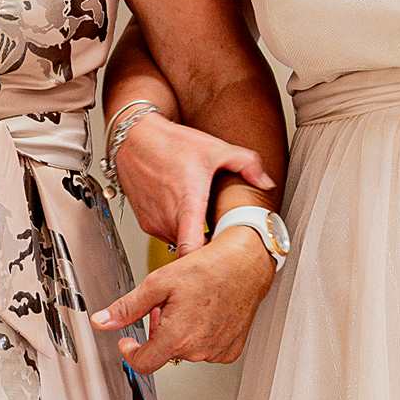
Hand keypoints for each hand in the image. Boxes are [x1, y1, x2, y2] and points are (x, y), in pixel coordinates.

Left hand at [90, 226, 276, 372]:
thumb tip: (102, 321)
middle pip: (165, 352)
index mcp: (177, 336)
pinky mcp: (231, 349)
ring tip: (189, 306)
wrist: (246, 264)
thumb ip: (128, 307)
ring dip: (181, 334)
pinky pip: (207, 350)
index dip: (131, 353)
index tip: (128, 343)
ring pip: (186, 350)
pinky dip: (202, 336)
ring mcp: (217, 351)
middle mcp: (198, 349)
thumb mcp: (158, 282)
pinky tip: (206, 314)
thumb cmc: (207, 269)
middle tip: (166, 307)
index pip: (144, 363)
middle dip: (159, 332)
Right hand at [114, 112, 274, 253]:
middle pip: (192, 250)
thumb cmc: (170, 144)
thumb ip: (247, 164)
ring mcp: (154, 223)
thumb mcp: (215, 148)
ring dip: (193, 236)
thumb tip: (266, 182)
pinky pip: (168, 234)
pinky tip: (185, 210)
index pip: (192, 250)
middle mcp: (167, 219)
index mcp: (187, 205)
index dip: (207, 262)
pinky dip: (179, 229)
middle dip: (209, 246)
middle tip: (224, 234)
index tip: (222, 259)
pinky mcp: (146, 224)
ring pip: (180, 242)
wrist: (133, 138)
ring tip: (204, 219)